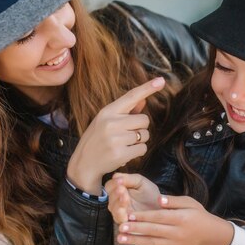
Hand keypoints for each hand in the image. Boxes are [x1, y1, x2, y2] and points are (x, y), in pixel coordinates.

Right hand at [67, 77, 164, 193]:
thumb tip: (145, 99)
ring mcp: (115, 139)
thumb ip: (126, 111)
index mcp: (107, 111)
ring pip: (145, 135)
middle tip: (126, 134)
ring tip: (124, 144)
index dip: (148, 88)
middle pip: (144, 120)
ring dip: (139, 140)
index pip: (131, 96)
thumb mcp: (106, 121)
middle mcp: (111, 123)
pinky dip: (138, 152)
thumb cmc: (98, 139)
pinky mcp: (120, 154)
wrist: (84, 163)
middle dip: (141, 128)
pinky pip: (142, 148)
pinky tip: (125, 153)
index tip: (161, 81)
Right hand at [104, 173, 160, 223]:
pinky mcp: (125, 222)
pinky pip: (120, 219)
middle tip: (122, 190)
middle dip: (116, 194)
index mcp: (119, 190)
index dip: (113, 184)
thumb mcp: (141, 182)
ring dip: (118, 203)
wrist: (162, 207)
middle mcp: (117, 202)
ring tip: (125, 198)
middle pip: (110, 198)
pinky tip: (124, 211)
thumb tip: (116, 176)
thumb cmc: (150, 194)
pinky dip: (121, 215)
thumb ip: (128, 178)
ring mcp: (120, 212)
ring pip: (114, 209)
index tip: (120, 182)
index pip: (109, 186)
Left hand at [117, 195, 233, 244]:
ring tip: (120, 239)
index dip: (144, 216)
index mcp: (182, 218)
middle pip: (154, 231)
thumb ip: (173, 201)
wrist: (208, 233)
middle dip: (136, 229)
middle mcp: (178, 233)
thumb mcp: (189, 202)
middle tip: (121, 227)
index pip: (159, 217)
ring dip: (135, 242)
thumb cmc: (197, 214)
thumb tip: (158, 198)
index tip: (130, 214)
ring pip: (152, 244)